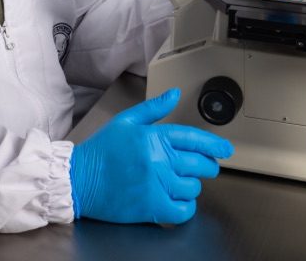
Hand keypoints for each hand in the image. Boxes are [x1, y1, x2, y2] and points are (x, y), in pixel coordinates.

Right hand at [69, 88, 233, 224]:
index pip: (194, 139)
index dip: (214, 144)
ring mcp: (156, 185)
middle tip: (204, 166)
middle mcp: (158, 160)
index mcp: (153, 136)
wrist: (80, 179)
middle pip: (200, 164)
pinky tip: (177, 200)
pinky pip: (184, 210)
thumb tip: (175, 94)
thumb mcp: (126, 121)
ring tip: (180, 181)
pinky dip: (186, 207)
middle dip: (207, 165)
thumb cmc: (102, 150)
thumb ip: (154, 108)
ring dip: (191, 185)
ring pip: (193, 188)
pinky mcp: (152, 207)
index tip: (225, 149)